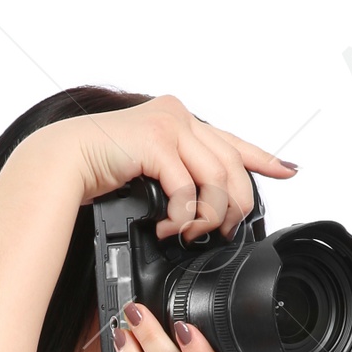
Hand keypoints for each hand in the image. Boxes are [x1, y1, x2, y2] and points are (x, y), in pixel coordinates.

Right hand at [56, 96, 296, 239]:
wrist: (63, 163)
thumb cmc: (98, 172)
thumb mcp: (147, 174)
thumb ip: (174, 177)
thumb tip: (196, 205)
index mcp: (180, 121)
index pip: (231, 141)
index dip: (262, 158)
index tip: (288, 170)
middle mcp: (180, 116)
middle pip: (231, 165)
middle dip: (235, 206)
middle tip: (223, 233)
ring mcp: (170, 125)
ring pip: (215, 178)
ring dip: (209, 217)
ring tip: (191, 235)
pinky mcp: (156, 142)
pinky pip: (186, 188)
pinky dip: (182, 218)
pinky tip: (168, 228)